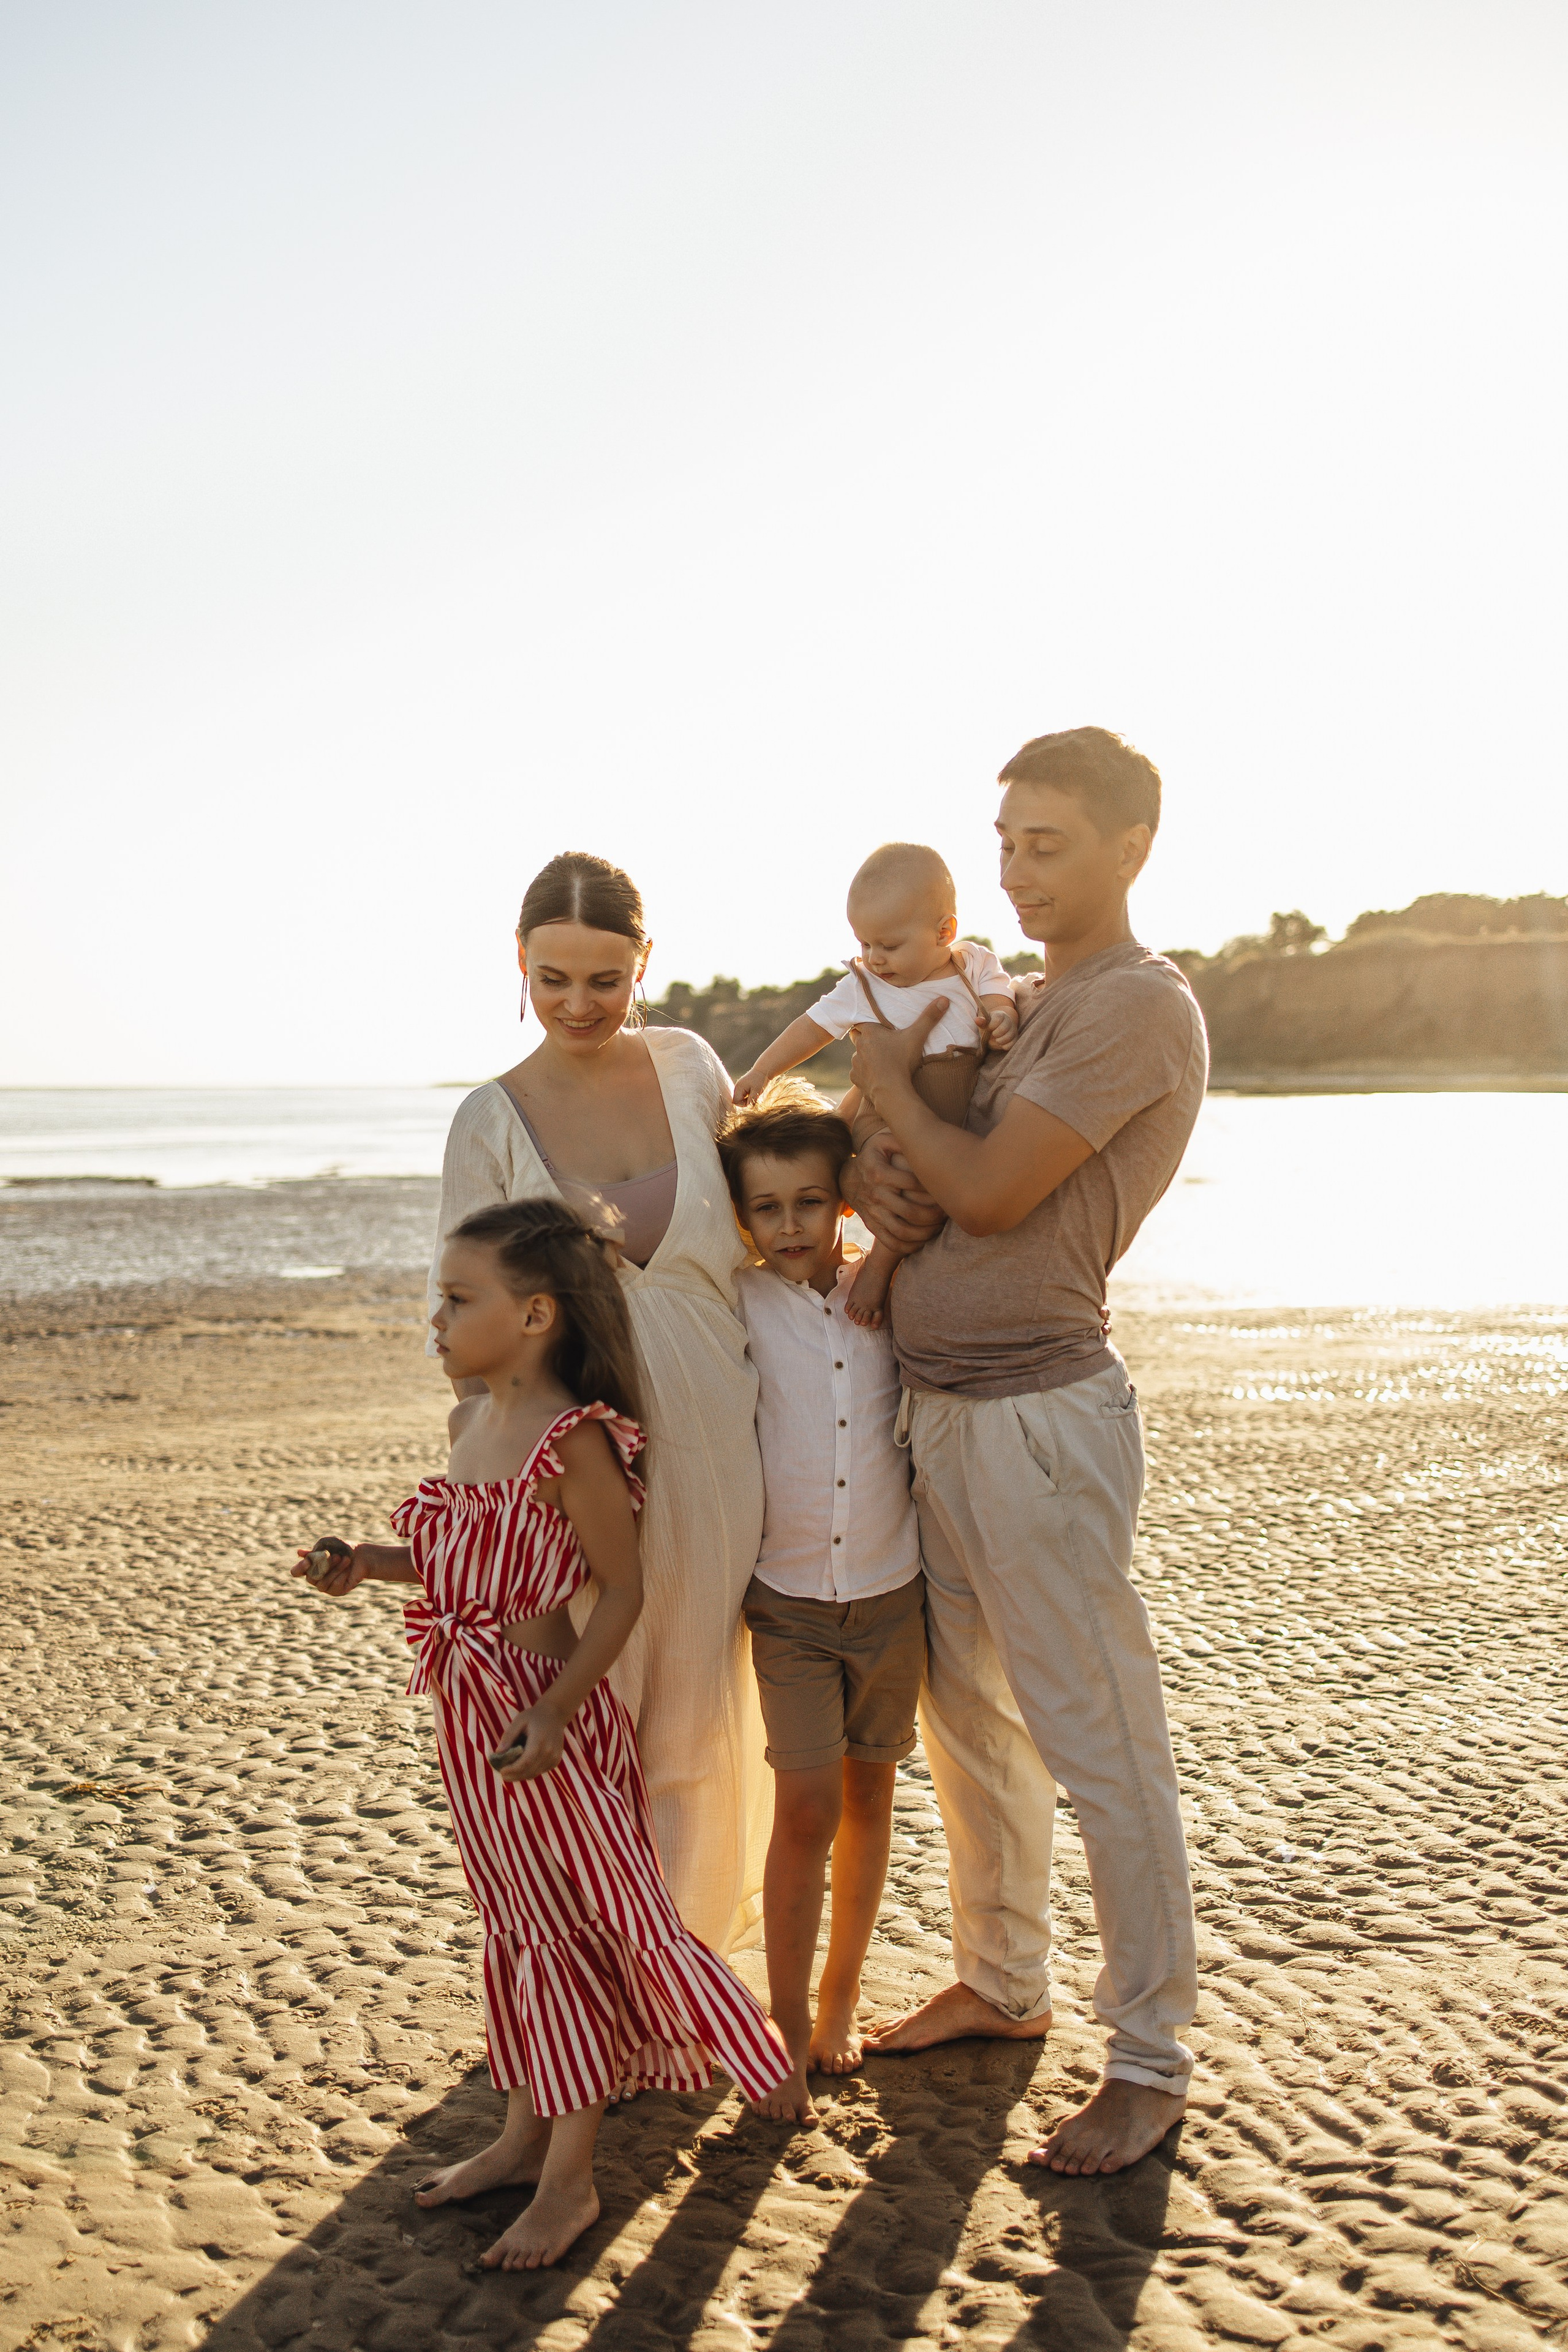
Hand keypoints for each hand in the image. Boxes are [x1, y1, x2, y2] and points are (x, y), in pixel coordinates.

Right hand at [291, 1544, 370, 1598]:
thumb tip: (299, 1552)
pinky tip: (349, 1569)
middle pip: (310, 1578)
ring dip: (336, 1570)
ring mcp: (326, 1587)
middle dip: (325, 1566)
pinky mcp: (337, 1591)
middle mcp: (315, 1578)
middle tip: (338, 1556)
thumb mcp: (329, 1544)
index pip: (296, 1572)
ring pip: (323, 1584)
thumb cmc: (343, 1548)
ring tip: (346, 1559)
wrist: (362, 1555)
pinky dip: (343, 1575)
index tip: (308, 1561)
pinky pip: (335, 1586)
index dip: (299, 1568)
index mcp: (310, 1566)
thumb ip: (315, 1550)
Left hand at [491, 1701, 566, 1782]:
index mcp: (539, 1741)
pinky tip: (522, 1766)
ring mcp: (554, 1757)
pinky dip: (529, 1772)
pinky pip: (539, 1771)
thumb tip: (498, 1752)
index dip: (512, 1770)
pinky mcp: (555, 1761)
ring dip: (520, 1775)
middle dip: (514, 1775)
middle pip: (529, 1771)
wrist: (555, 1715)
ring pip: (534, 1774)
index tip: (501, 1771)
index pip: (525, 1762)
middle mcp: (549, 1751)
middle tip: (502, 1775)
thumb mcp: (519, 1721)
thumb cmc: (534, 1717)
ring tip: (509, 1772)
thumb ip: (508, 1736)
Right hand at [731, 1066, 762, 1105]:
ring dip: (746, 1099)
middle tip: (753, 1098)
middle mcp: (737, 1087)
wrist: (763, 1070)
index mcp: (739, 1087)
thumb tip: (748, 1108)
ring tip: (753, 1095)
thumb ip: (751, 1100)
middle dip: (744, 1102)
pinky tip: (753, 1093)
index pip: (736, 1101)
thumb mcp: (756, 1091)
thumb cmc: (760, 1080)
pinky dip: (747, 1096)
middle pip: (736, 1100)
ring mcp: (739, 1086)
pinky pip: (742, 1095)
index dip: (742, 1104)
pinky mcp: (742, 1086)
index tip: (751, 1102)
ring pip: (739, 1098)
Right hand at [841, 1129, 944, 1251]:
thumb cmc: (873, 1156)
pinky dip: (910, 1246)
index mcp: (878, 1172)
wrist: (848, 1177)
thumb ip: (901, 1138)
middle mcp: (875, 1194)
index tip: (946, 1187)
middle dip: (934, 1214)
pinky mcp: (872, 1225)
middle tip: (948, 1211)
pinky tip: (924, 1240)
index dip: (932, 1186)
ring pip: (902, 1230)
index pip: (912, 1183)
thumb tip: (923, 1137)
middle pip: (910, 1211)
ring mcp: (873, 1212)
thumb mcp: (882, 1142)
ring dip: (925, 1232)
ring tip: (939, 1227)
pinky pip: (891, 1242)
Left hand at [849, 999, 945, 1106]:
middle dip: (868, 1040)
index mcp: (870, 1033)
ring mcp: (856, 1063)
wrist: (891, 1091)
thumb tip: (944, 999)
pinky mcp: (855, 1078)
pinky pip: (858, 1074)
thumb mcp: (917, 1037)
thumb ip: (929, 1018)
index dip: (868, 1024)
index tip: (878, 1028)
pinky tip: (877, 1077)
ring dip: (867, 1058)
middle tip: (882, 1044)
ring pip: (858, 1056)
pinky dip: (865, 1074)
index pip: (861, 1022)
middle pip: (859, 1038)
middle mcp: (859, 1046)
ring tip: (881, 1063)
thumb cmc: (901, 1062)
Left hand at [984, 1001, 1019, 1051]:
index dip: (991, 1025)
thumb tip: (977, 1020)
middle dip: (995, 1034)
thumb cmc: (989, 1026)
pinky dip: (1004, 1046)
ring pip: (1008, 1037)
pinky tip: (1001, 1043)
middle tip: (993, 1034)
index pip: (997, 1019)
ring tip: (996, 1039)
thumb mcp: (984, 1023)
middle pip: (1003, 1029)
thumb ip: (982, 1022)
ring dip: (999, 1041)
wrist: (997, 1031)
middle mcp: (1009, 1021)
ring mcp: (1013, 1030)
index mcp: (1000, 1015)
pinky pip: (1010, 1045)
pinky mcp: (1015, 1039)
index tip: (988, 1028)